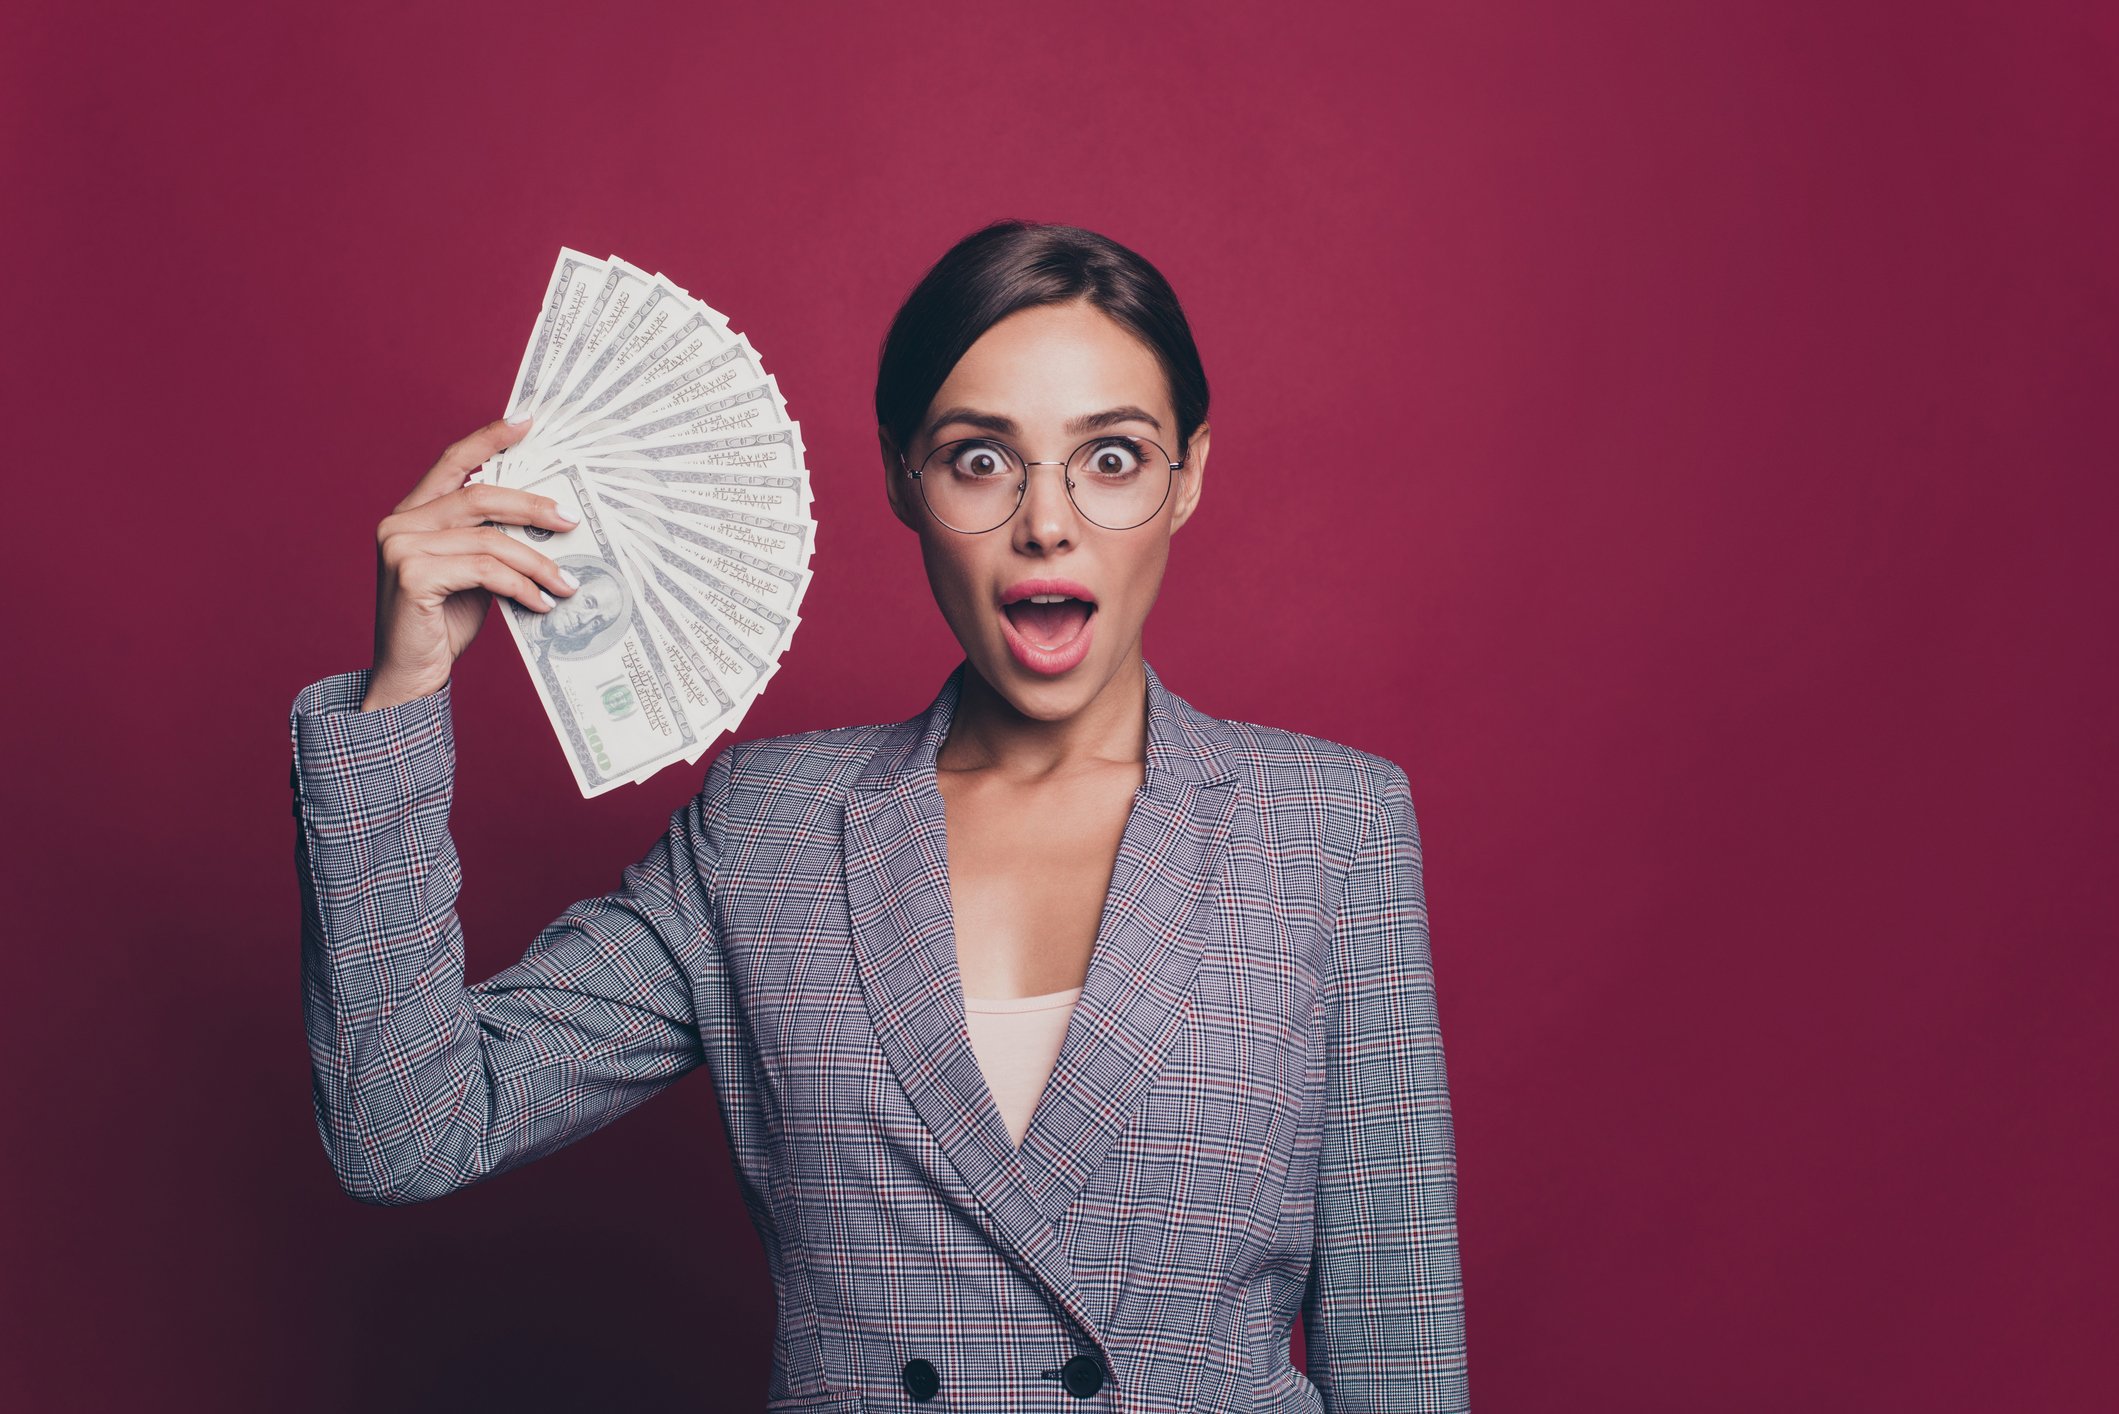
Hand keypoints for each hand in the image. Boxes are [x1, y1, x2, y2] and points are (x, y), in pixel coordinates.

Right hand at [361, 418, 582, 710]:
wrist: (410, 678)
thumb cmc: (442, 625)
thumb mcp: (471, 575)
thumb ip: (491, 543)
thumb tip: (549, 521)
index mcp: (412, 515)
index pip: (452, 462)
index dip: (488, 438)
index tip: (528, 423)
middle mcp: (399, 523)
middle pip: (480, 497)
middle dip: (533, 508)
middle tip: (572, 522)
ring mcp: (401, 548)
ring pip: (490, 540)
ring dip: (537, 562)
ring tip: (566, 583)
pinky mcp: (412, 575)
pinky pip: (485, 570)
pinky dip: (521, 586)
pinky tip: (541, 603)